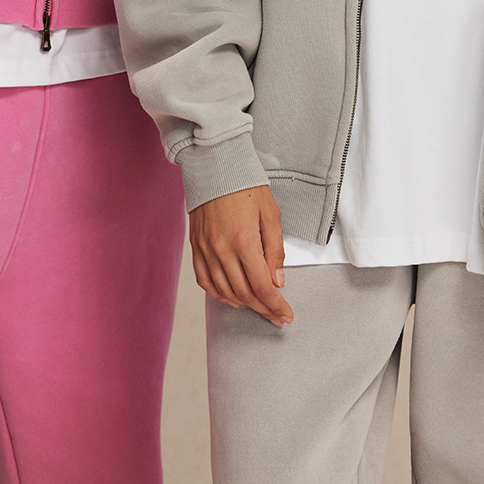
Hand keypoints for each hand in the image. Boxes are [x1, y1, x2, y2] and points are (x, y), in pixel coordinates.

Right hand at [189, 186, 293, 327]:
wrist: (215, 166)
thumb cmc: (246, 186)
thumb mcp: (271, 214)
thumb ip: (275, 250)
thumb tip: (278, 281)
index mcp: (244, 241)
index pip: (262, 287)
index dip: (276, 306)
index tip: (286, 315)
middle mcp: (222, 250)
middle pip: (244, 294)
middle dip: (264, 309)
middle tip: (277, 316)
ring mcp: (206, 250)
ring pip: (224, 291)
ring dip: (243, 304)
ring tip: (258, 307)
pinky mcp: (196, 246)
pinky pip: (205, 280)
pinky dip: (219, 294)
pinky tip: (231, 297)